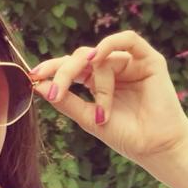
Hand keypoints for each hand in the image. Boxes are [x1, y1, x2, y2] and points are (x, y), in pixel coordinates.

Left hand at [29, 30, 187, 187]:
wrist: (155, 148)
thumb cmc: (126, 136)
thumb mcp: (88, 119)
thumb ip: (66, 100)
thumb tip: (39, 85)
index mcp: (98, 83)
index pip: (71, 68)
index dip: (52, 69)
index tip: (32, 76)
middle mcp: (113, 70)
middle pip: (82, 58)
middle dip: (65, 72)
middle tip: (56, 92)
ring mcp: (131, 64)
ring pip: (102, 58)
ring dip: (98, 84)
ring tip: (101, 110)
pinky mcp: (149, 60)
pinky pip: (128, 40)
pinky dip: (110, 44)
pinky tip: (98, 55)